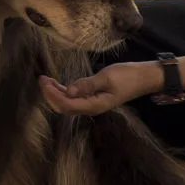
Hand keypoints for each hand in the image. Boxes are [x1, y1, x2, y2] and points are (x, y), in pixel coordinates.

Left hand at [38, 62, 163, 115]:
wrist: (142, 78)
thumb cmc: (126, 76)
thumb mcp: (106, 77)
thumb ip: (87, 84)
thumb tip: (68, 90)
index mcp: (94, 105)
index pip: (67, 105)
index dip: (53, 95)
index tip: (44, 81)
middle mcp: (91, 108)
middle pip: (64, 107)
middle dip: (50, 95)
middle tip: (42, 79)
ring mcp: (92, 104)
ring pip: (68, 103)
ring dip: (55, 93)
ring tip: (45, 79)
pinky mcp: (93, 98)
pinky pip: (74, 98)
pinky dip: (63, 91)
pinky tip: (57, 83)